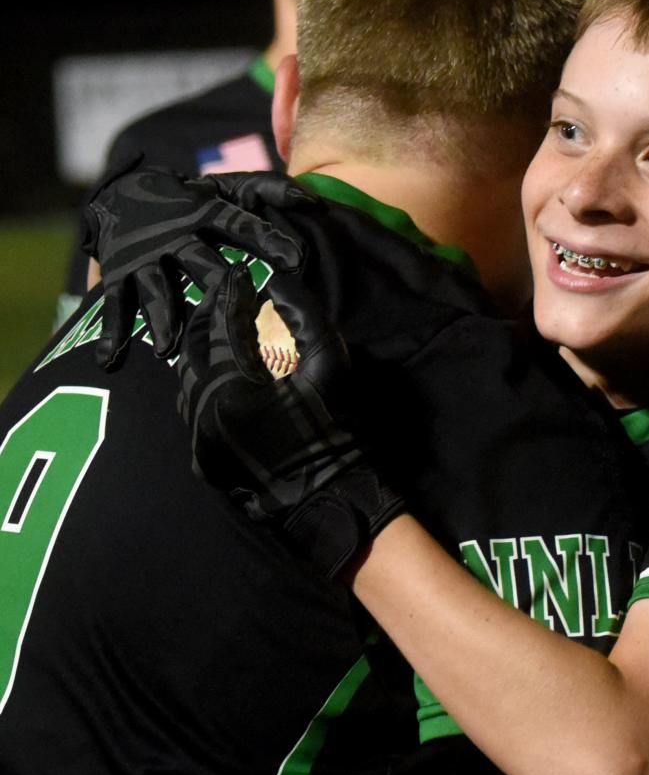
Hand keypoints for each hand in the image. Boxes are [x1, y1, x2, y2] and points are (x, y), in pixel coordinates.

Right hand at [82, 162, 310, 366]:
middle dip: (216, 282)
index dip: (266, 238)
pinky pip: (114, 304)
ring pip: (155, 287)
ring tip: (167, 345)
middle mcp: (174, 236)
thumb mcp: (222, 188)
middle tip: (234, 305)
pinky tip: (109, 360)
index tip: (295, 259)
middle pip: (198, 260)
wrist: (118, 193)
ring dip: (161, 315)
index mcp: (204, 214)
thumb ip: (267, 189)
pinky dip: (111, 331)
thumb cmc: (187, 199)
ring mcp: (143, 257)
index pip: (239, 224)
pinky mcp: (116, 274)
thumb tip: (311, 199)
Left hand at [178, 261, 404, 577]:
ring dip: (201, 353)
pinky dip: (201, 388)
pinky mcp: (202, 460)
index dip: (231, 294)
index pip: (222, 324)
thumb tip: (278, 283)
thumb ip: (305, 316)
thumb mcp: (332, 365)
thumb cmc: (336, 429)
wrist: (331, 499)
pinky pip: (191, 413)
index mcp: (232, 387)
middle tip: (224, 299)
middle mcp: (203, 411)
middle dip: (208, 319)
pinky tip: (218, 379)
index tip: (240, 275)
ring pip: (186, 380)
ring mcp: (198, 439)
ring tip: (218, 334)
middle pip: (193, 349)